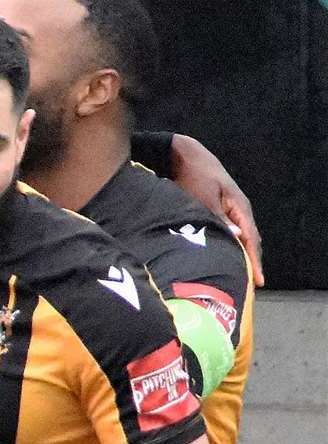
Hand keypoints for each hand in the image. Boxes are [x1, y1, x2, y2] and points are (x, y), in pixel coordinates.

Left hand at [169, 133, 262, 284]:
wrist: (185, 157)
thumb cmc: (195, 176)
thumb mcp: (204, 197)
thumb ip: (218, 217)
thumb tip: (237, 236)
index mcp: (239, 207)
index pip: (251, 239)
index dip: (254, 261)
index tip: (258, 281)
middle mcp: (238, 210)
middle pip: (249, 241)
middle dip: (251, 262)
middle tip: (250, 286)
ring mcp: (229, 210)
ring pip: (239, 238)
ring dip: (241, 256)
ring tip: (241, 277)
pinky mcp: (218, 211)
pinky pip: (229, 233)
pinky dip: (229, 247)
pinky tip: (226, 258)